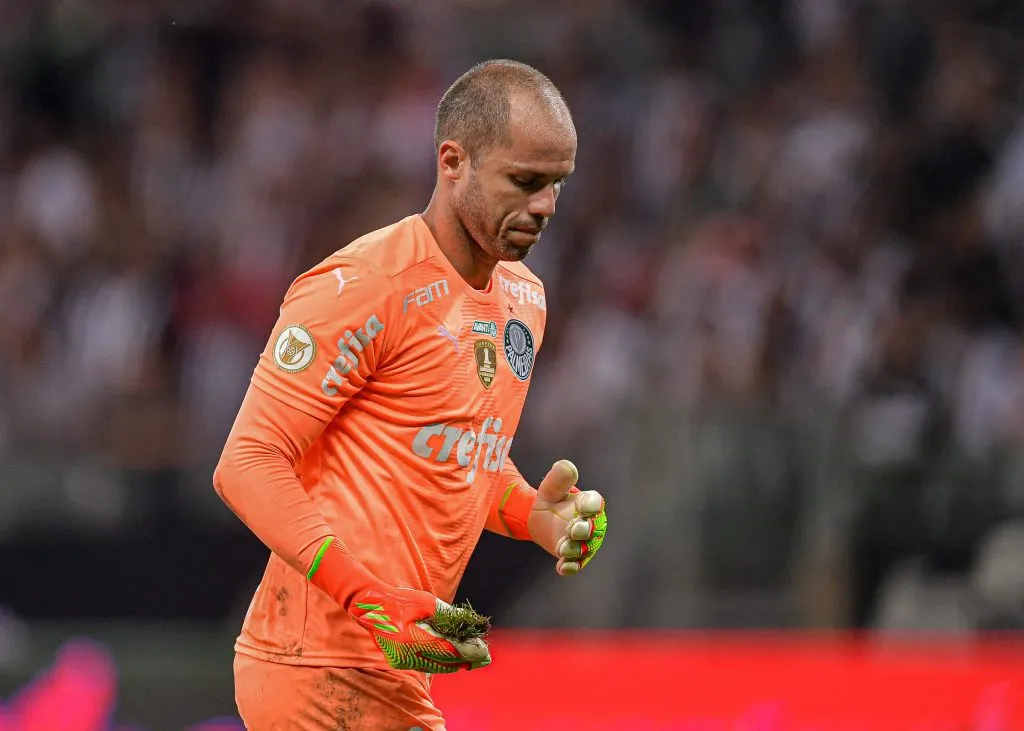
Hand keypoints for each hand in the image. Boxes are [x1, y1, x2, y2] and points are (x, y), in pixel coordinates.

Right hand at [349, 586, 490, 673]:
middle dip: (462, 660)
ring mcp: (401, 660)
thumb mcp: (425, 602)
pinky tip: (449, 660)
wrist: (371, 607)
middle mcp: (406, 654)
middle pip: (442, 662)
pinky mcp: (398, 661)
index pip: (447, 650)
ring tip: (469, 660)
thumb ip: (447, 615)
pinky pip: (423, 665)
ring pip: (433, 667)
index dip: (466, 652)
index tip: (482, 651)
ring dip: (451, 664)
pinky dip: (438, 663)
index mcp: (413, 639)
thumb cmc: (399, 601)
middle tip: (480, 658)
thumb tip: (467, 624)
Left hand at [527, 460, 606, 575]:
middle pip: (593, 529)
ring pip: (584, 548)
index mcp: (588, 503)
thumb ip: (559, 478)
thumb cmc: (551, 500)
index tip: (583, 506)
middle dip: (584, 530)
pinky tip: (562, 567)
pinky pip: (575, 564)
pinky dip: (570, 567)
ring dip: (575, 549)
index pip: (595, 503)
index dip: (591, 505)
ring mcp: (583, 542)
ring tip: (562, 547)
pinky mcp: (573, 557)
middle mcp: (590, 524)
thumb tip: (567, 466)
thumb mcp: (551, 488)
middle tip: (574, 530)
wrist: (540, 519)